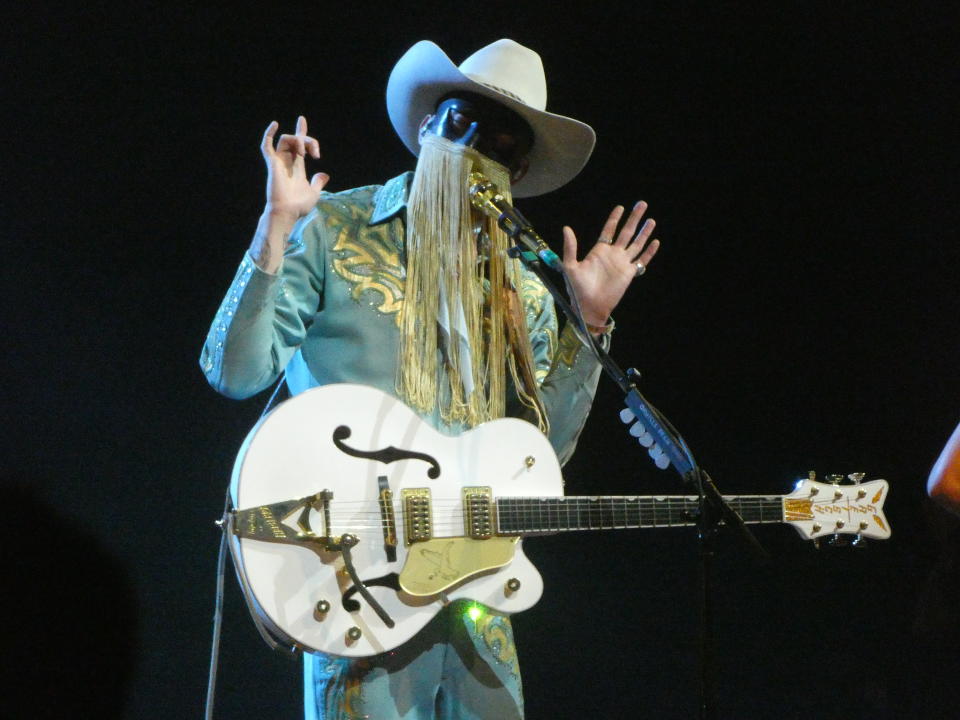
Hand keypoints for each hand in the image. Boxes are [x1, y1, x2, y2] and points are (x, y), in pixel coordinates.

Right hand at [260, 116, 328, 221]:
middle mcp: (287, 162)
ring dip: (298, 141)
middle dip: (308, 140)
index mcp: (297, 167)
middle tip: (315, 153)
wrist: (288, 212)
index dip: (302, 132)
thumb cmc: (299, 206)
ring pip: (286, 139)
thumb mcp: (314, 193)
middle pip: (296, 140)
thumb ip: (318, 183)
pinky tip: (276, 124)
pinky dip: (269, 134)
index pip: (299, 145)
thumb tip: (324, 175)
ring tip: (304, 153)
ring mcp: (279, 162)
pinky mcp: (272, 164)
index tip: (302, 120)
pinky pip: (266, 146)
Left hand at [561, 201, 660, 327]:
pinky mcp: (629, 273)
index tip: (620, 207)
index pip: (609, 230)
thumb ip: (570, 247)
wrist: (588, 307)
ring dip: (644, 232)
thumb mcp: (570, 266)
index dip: (615, 219)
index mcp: (599, 251)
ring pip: (636, 244)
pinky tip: (655, 242)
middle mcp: (612, 255)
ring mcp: (622, 263)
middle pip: (626, 232)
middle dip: (634, 219)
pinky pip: (641, 260)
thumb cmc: (577, 289)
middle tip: (642, 204)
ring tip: (651, 220)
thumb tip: (566, 228)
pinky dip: (649, 252)